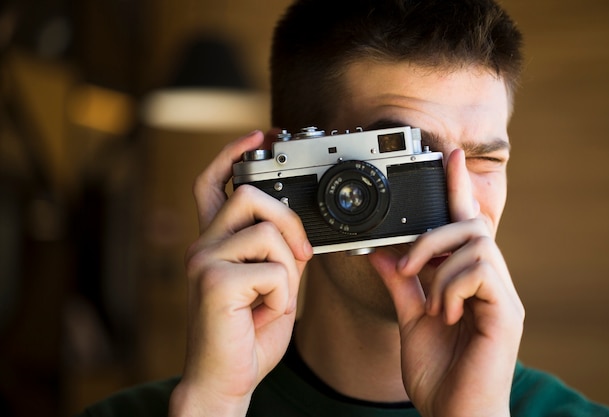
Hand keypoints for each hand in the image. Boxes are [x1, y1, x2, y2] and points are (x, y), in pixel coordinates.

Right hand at [169, 130, 312, 416]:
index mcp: (214, 244)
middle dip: (288, 220)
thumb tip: (297, 228)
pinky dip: (283, 294)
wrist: (227, 380)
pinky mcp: (214, 282)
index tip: (258, 134)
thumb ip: (279, 251)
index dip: (232, 154)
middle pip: (248, 194)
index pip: (213, 184)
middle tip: (301, 254)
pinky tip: (265, 313)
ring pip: (266, 231)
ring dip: (287, 268)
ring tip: (274, 298)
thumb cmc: (248, 334)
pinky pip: (272, 269)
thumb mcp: (273, 284)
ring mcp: (203, 261)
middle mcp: (202, 246)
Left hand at [368, 149, 523, 416]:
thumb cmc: (439, 374)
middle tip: (409, 265)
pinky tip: (443, 314)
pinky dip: (451, 286)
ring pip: (477, 244)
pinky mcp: (507, 313)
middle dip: (434, 236)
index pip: (466, 225)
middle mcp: (491, 284)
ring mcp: (502, 297)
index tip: (448, 157)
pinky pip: (480, 272)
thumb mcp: (411, 321)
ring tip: (428, 302)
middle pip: (472, 226)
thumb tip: (381, 254)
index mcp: (469, 282)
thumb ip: (401, 286)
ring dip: (440, 266)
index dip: (457, 189)